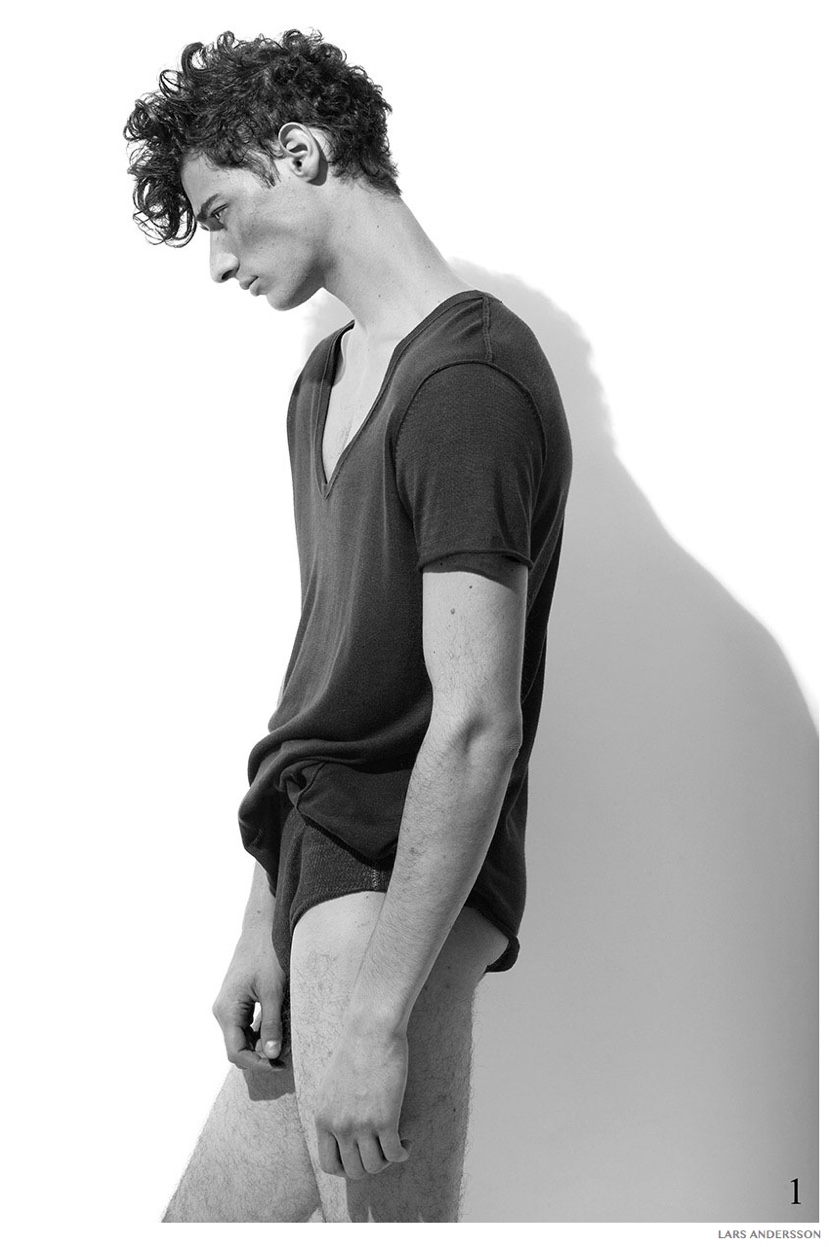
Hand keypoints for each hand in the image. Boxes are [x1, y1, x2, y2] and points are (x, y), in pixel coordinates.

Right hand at [212, 926, 286, 1072]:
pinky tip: (277, 1030)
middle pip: (237, 1048)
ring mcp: (228, 1006)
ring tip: (285, 1044)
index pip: (236, 1052)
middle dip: (259, 1056)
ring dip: (260, 1045)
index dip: (256, 1064)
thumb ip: (271, 1025)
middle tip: (286, 1057)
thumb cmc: (266, 955)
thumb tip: (272, 1056)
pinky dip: (259, 1033)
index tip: (279, 1065)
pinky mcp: (237, 1001)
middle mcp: (222, 1011)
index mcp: (227, 1011)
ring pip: (241, 1038)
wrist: (260, 928)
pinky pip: (245, 1026)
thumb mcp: (273, 992)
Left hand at [314, 1025, 412, 1179]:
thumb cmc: (354, 1050)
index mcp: (323, 1118)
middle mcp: (339, 1126)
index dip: (347, 1168)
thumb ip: (332, 1112)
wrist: (371, 1030)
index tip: (361, 1156)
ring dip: (387, 1161)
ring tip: (394, 1144)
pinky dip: (402, 1153)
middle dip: (369, 1165)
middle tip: (381, 1150)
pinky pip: (394, 1153)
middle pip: (354, 1170)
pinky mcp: (385, 1118)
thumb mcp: (330, 1085)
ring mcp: (361, 1124)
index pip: (329, 1164)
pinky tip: (406, 1141)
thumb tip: (342, 1134)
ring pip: (374, 1166)